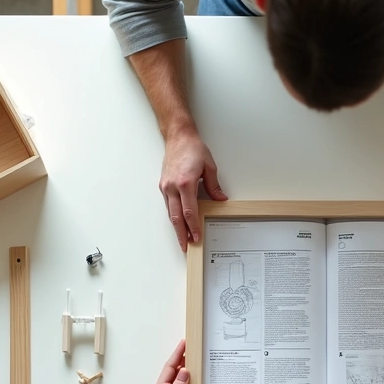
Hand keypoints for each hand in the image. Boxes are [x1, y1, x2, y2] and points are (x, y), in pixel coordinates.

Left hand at [139, 340, 188, 383]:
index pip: (170, 367)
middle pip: (172, 370)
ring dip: (185, 367)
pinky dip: (186, 380)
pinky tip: (193, 378)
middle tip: (192, 345)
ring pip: (176, 378)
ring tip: (194, 357)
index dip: (177, 354)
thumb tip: (184, 371)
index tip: (184, 342)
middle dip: (181, 357)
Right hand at [160, 131, 227, 251]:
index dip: (193, 227)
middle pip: (176, 217)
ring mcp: (166, 187)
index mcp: (185, 183)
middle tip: (186, 247)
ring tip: (182, 239)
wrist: (178, 137)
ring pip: (170, 213)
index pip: (190, 212)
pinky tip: (177, 223)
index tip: (196, 237)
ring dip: (176, 227)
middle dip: (181, 234)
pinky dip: (173, 216)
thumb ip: (214, 186)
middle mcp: (173, 187)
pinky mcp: (163, 185)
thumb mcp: (209, 166)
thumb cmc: (193, 148)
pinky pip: (168, 205)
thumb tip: (220, 200)